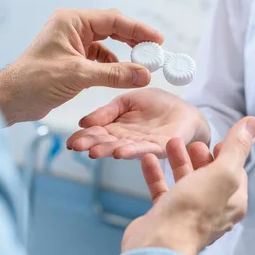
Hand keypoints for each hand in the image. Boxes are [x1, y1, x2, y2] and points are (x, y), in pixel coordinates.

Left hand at [0, 9, 163, 124]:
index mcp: (72, 22)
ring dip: (124, 55)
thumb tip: (143, 74)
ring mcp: (73, 44)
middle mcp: (73, 29)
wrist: (12, 100)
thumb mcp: (79, 76)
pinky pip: (100, 59)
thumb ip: (114, 74)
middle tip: (155, 51)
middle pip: (112, 29)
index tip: (157, 39)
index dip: (137, 29)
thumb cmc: (35, 81)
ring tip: (141, 65)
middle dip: (134, 40)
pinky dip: (113, 66)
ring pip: (108, 45)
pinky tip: (122, 75)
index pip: (112, 20)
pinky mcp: (74, 60)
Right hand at [66, 88, 210, 158]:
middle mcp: (126, 140)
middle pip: (105, 143)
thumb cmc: (156, 105)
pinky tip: (119, 153)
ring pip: (121, 148)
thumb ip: (108, 111)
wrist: (184, 111)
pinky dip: (131, 152)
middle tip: (77, 146)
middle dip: (90, 145)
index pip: (96, 133)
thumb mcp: (127, 101)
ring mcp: (142, 145)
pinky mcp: (160, 148)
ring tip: (94, 152)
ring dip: (107, 151)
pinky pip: (144, 150)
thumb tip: (84, 121)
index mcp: (116, 128)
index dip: (83, 137)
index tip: (70, 141)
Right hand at [121, 117, 254, 254]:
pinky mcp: (166, 216)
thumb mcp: (222, 173)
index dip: (228, 155)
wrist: (159, 243)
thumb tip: (253, 123)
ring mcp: (188, 214)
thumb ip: (237, 147)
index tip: (217, 141)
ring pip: (185, 182)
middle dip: (201, 156)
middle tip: (192, 142)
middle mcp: (213, 210)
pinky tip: (148, 160)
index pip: (236, 174)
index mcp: (233, 202)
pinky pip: (163, 191)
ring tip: (170, 143)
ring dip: (178, 161)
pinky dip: (157, 174)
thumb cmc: (194, 210)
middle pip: (209, 177)